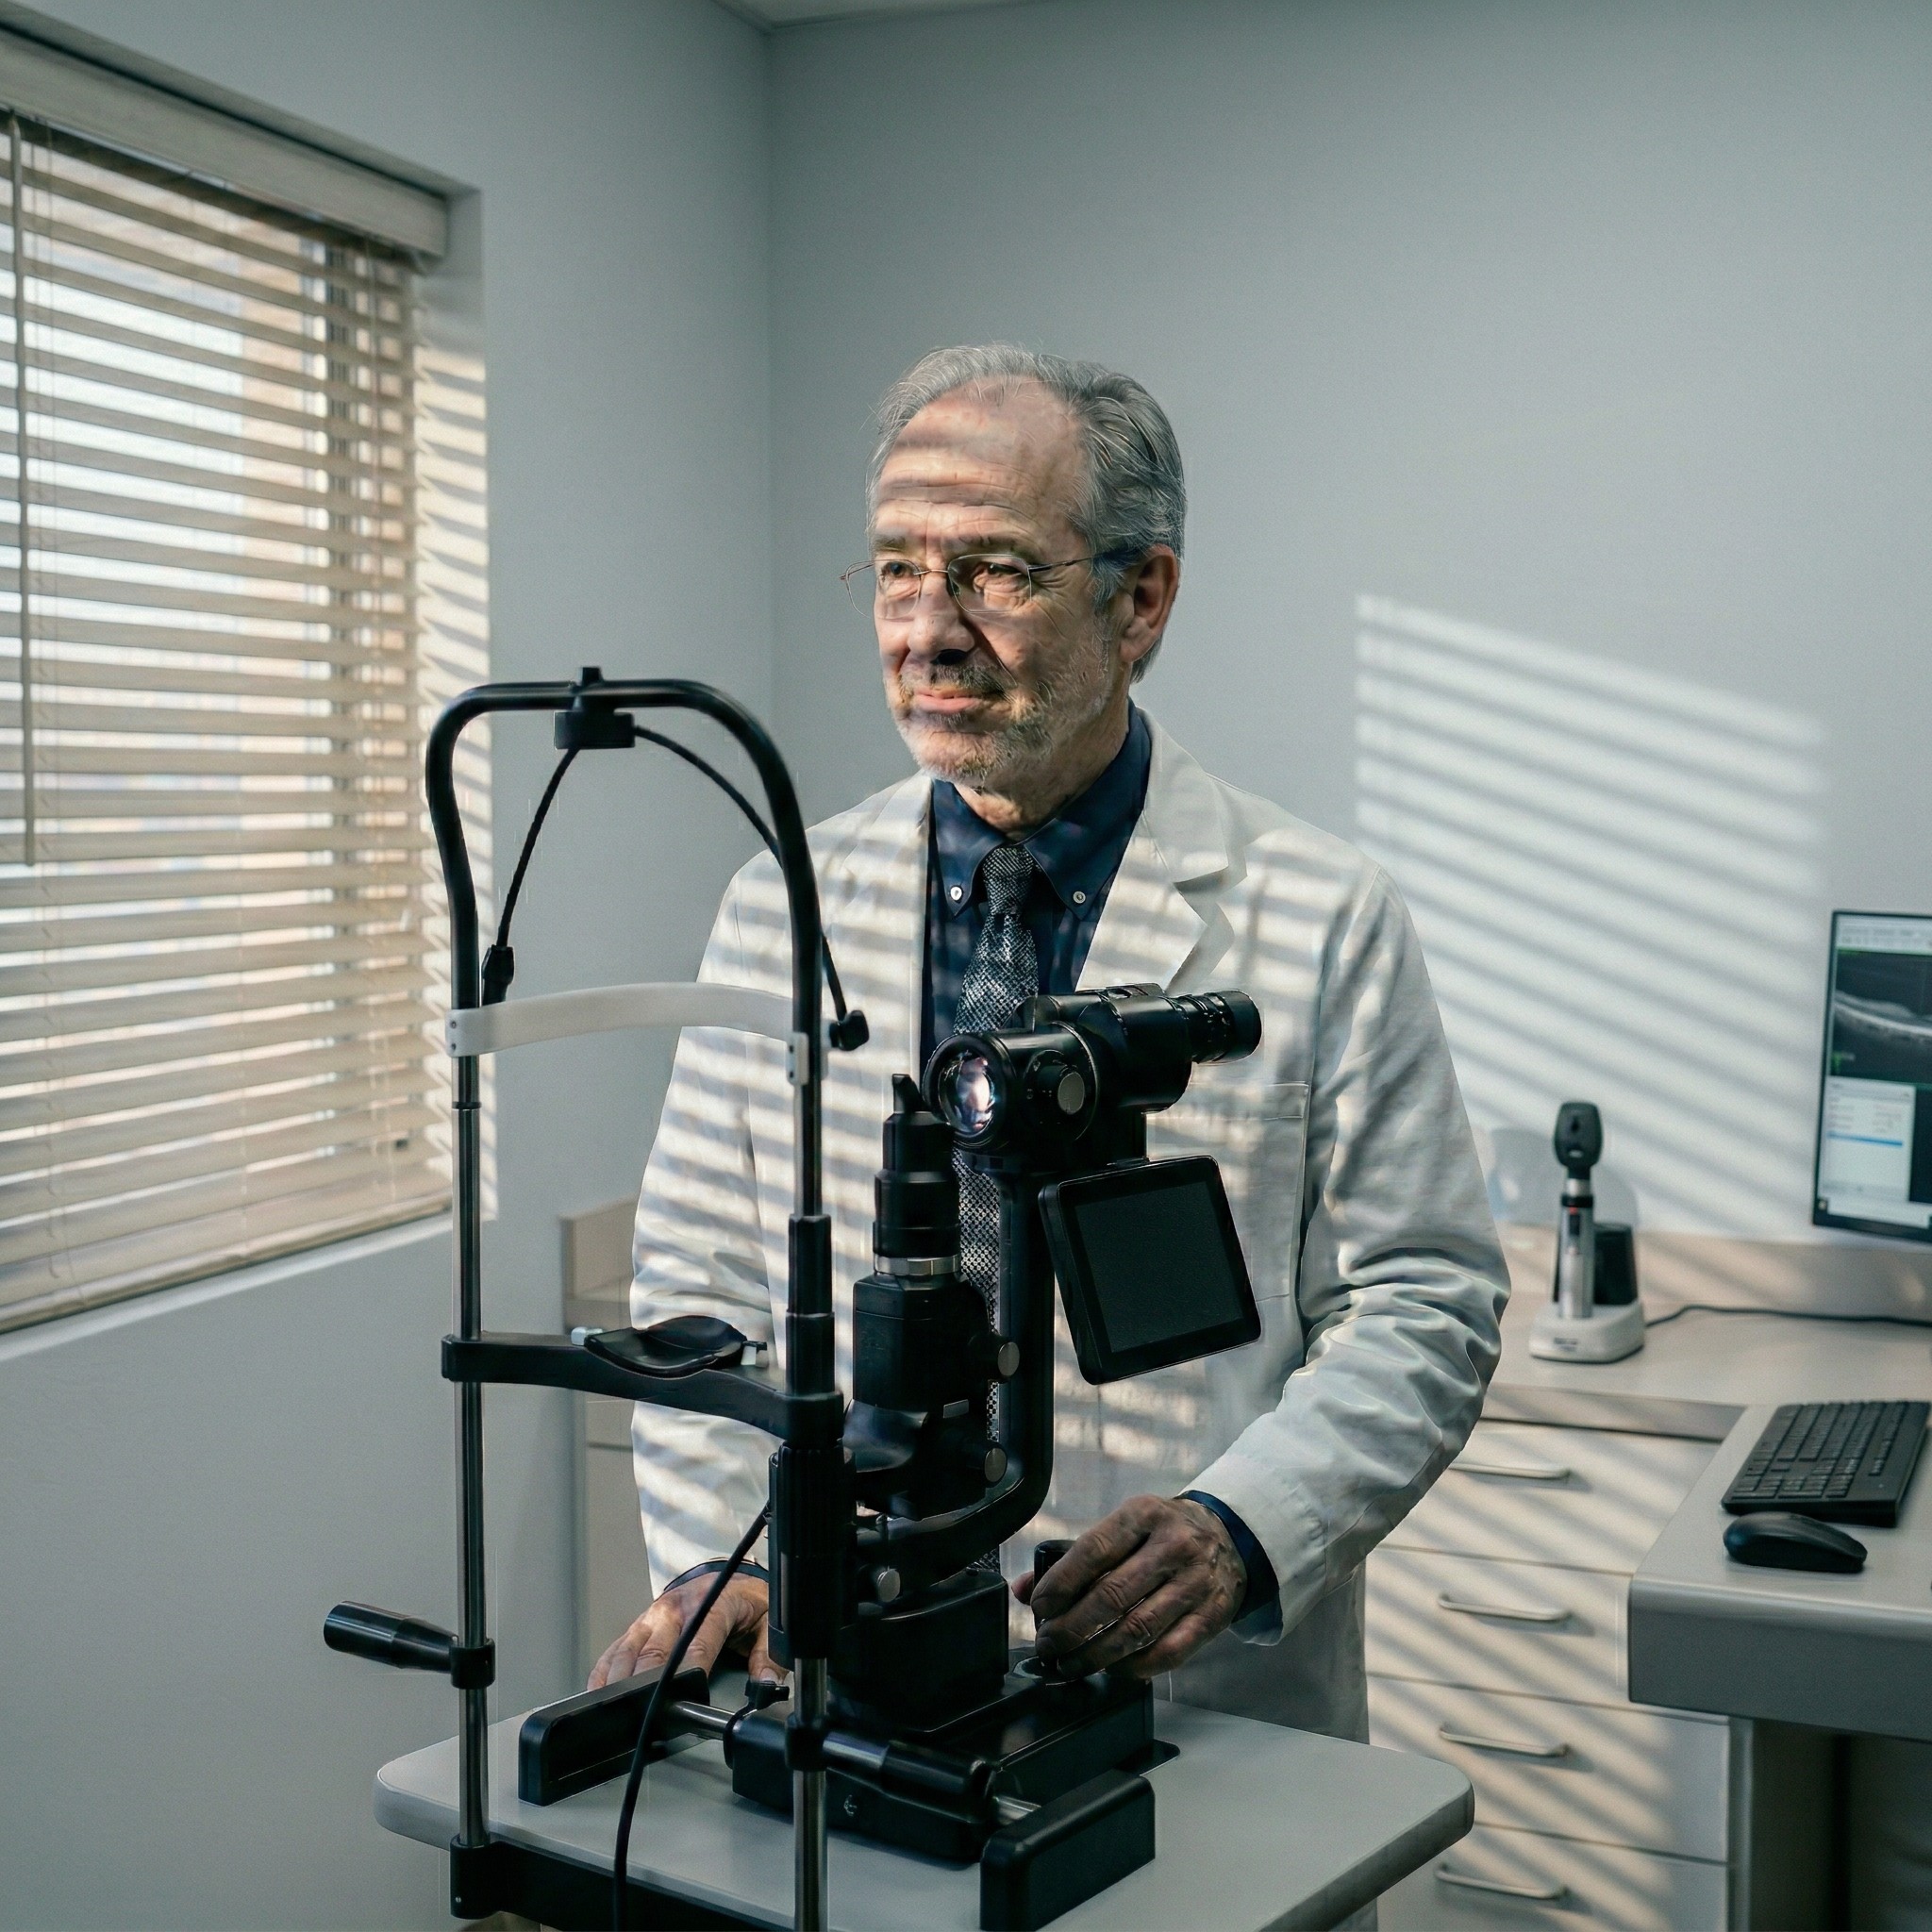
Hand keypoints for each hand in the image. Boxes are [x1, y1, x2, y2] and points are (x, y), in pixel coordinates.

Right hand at [588, 1572, 782, 1690]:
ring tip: (611, 1709)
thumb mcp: (769, 1623)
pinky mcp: (639, 1626)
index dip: (687, 1673)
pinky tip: (597, 1691)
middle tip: (640, 1714)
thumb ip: (768, 1655)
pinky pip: (615, 1649)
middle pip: (653, 1651)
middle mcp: (675, 1608)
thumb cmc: (746, 1602)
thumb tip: (765, 1684)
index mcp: (710, 1604)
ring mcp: (652, 1616)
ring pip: (628, 1651)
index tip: (679, 1700)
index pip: (695, 1643)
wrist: (728, 1578)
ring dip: (617, 1680)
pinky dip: (603, 1671)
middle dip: (644, 1683)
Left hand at [1021, 1495, 1245, 1679]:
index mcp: (1144, 1514)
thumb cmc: (1163, 1533)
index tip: (1039, 1608)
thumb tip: (1024, 1589)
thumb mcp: (1124, 1527)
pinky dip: (1134, 1667)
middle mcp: (1174, 1545)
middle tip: (1048, 1646)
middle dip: (1071, 1628)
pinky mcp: (1214, 1615)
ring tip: (1070, 1664)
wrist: (1229, 1536)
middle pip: (1112, 1596)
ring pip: (1138, 1630)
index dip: (1060, 1585)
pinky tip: (1112, 1668)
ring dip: (1096, 1654)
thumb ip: (1074, 1557)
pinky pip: (1168, 1652)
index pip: (1093, 1551)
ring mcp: (1197, 1582)